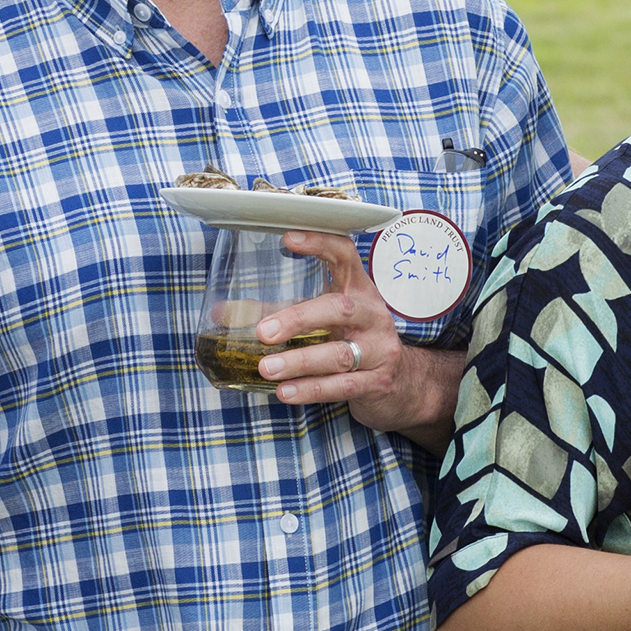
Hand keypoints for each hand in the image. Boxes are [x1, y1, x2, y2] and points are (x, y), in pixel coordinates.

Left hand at [256, 230, 439, 431]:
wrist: (406, 384)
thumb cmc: (355, 342)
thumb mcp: (325, 321)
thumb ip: (277, 314)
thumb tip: (223, 314)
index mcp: (358, 290)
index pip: (344, 255)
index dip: (320, 243)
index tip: (287, 238)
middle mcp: (372, 315)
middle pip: (338, 308)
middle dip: (298, 318)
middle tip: (263, 332)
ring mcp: (378, 349)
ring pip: (339, 354)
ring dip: (299, 361)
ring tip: (266, 369)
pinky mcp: (378, 381)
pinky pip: (343, 386)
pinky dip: (311, 389)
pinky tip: (284, 392)